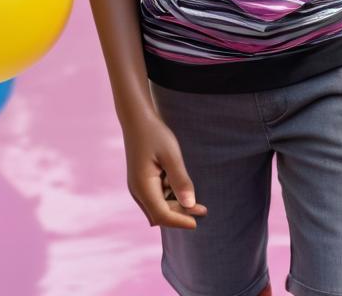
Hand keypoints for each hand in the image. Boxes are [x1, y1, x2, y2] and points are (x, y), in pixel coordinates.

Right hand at [124, 112, 207, 229]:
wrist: (137, 119)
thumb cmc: (155, 134)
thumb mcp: (171, 155)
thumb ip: (180, 180)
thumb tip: (190, 205)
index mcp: (142, 186)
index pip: (162, 215)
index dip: (180, 221)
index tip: (197, 223)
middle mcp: (137, 191)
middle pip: (160, 213)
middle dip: (180, 214)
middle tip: (204, 210)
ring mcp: (138, 187)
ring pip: (158, 206)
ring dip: (176, 205)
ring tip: (196, 199)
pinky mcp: (141, 181)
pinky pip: (156, 197)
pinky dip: (170, 197)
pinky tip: (180, 186)